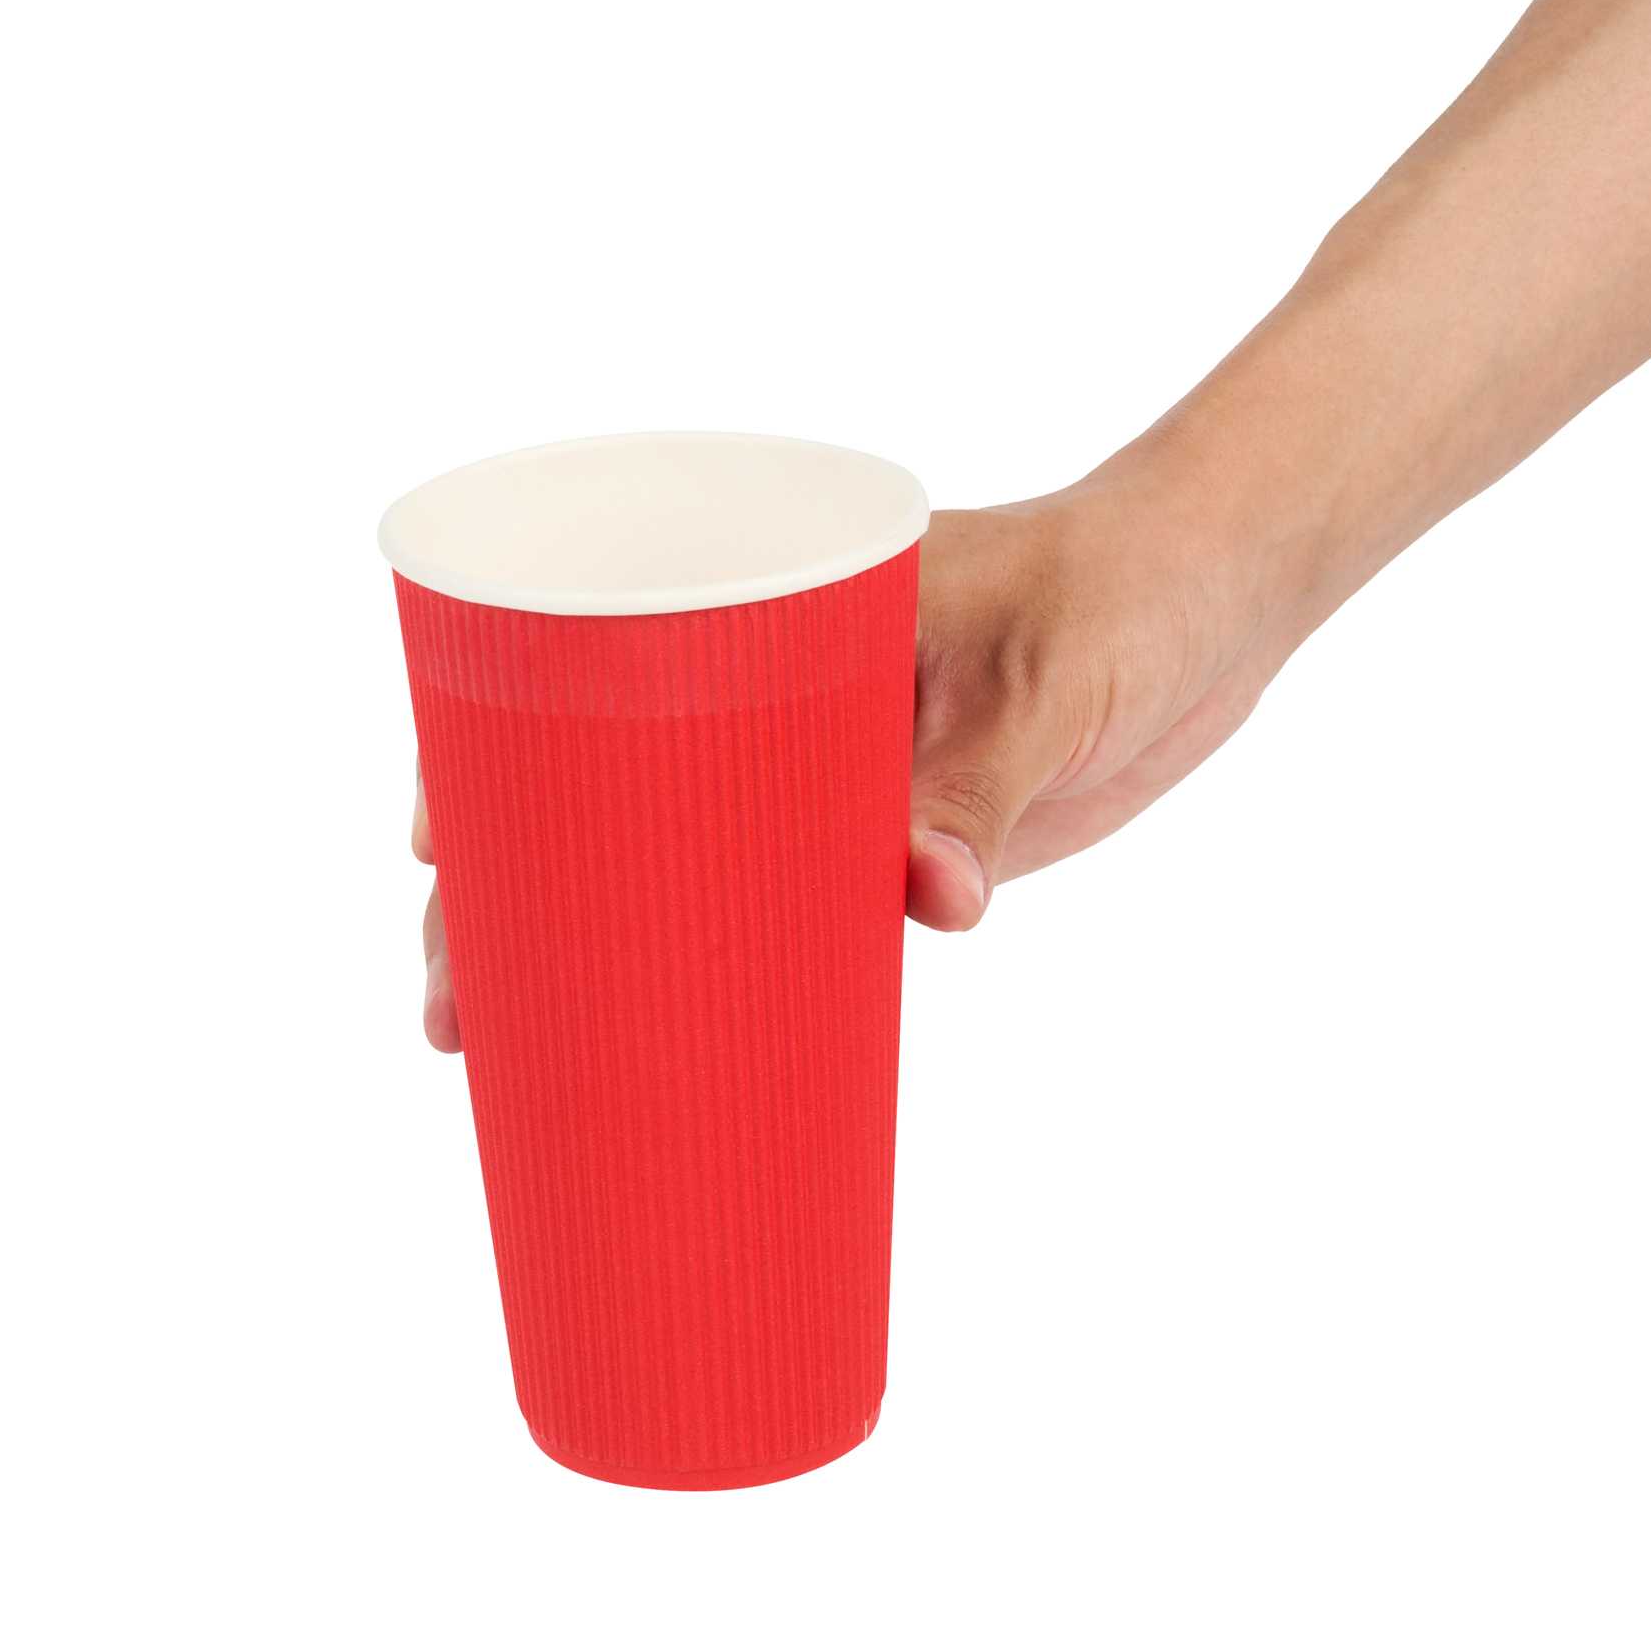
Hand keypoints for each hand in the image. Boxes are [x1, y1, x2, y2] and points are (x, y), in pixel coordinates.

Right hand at [412, 439, 1323, 1039]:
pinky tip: (680, 1046)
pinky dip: (731, 970)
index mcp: (768, 608)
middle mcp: (770, 690)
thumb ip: (983, 780)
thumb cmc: (1123, 586)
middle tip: (459, 1018)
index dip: (495, 760)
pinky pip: (786, 909)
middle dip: (525, 899)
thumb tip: (928, 904)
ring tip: (525, 1063)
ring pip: (684, 867)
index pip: (586, 674)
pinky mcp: (896, 834)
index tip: (432, 847)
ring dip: (613, 954)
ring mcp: (827, 772)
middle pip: (607, 794)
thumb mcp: (1048, 674)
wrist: (1218, 598)